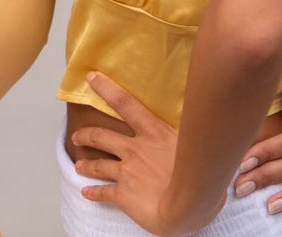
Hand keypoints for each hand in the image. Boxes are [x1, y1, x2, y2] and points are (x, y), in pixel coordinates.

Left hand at [67, 73, 215, 236]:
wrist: (188, 204)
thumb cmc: (201, 175)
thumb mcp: (198, 142)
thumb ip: (192, 129)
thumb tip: (205, 115)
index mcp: (154, 133)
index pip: (125, 104)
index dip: (106, 89)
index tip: (91, 78)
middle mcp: (135, 149)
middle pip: (103, 136)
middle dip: (86, 134)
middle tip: (76, 135)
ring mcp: (127, 172)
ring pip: (99, 164)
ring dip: (87, 165)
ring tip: (79, 165)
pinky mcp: (123, 194)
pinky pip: (104, 192)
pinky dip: (93, 193)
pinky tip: (86, 193)